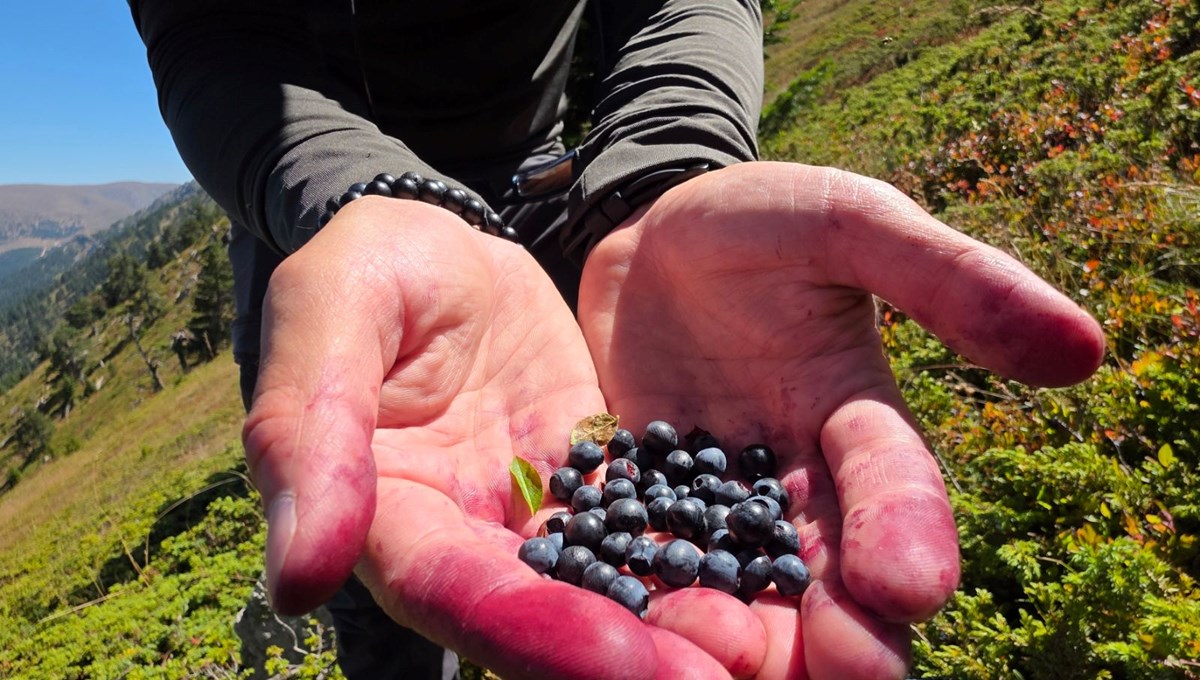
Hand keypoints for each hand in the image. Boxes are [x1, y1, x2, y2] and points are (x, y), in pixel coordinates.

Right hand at [241, 197, 750, 677]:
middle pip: (540, 615)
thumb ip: (309, 429)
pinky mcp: (594, 479)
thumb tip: (297, 579)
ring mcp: (536, 514)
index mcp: (387, 514)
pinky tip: (760, 579)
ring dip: (674, 624)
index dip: (529, 632)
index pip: (452, 592)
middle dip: (623, 656)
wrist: (448, 247)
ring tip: (754, 652)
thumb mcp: (329, 313)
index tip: (620, 664)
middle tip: (717, 678)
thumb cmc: (370, 267)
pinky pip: (645, 525)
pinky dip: (695, 557)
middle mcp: (464, 536)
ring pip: (604, 584)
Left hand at [577, 162, 1105, 678]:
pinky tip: (614, 616)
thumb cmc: (768, 219)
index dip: (906, 538)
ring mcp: (711, 499)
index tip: (907, 589)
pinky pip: (635, 552)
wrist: (658, 234)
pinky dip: (631, 587)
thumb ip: (949, 279)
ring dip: (728, 631)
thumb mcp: (853, 226)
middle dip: (830, 635)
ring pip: (731, 586)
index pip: (895, 492)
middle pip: (824, 579)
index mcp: (860, 422)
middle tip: (830, 674)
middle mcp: (796, 483)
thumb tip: (1085, 349)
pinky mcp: (636, 498)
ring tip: (702, 655)